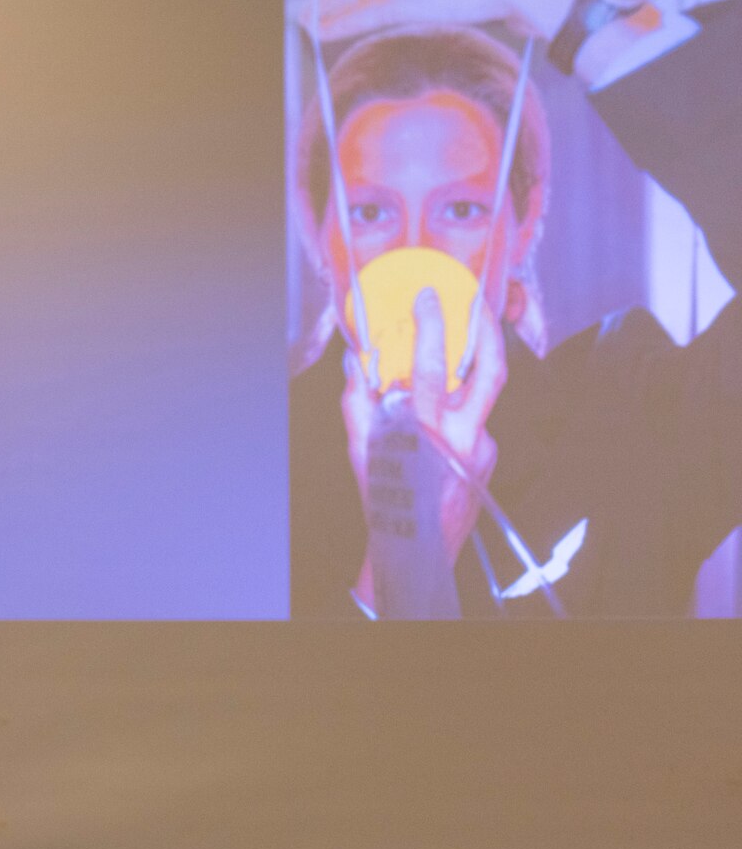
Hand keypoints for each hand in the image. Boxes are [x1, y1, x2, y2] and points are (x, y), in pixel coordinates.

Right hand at [342, 289, 503, 575]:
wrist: (418, 548)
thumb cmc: (386, 500)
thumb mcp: (361, 450)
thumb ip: (357, 403)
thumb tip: (355, 362)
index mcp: (427, 430)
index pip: (435, 367)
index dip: (434, 327)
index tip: (430, 299)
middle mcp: (464, 436)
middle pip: (492, 371)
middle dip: (489, 332)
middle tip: (480, 305)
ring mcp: (483, 446)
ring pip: (482, 397)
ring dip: (470, 374)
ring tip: (457, 355)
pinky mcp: (490, 455)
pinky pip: (475, 422)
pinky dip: (458, 415)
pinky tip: (439, 426)